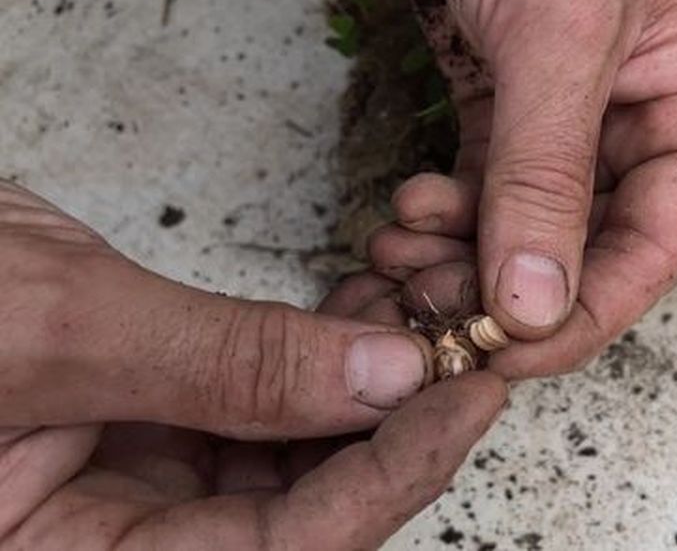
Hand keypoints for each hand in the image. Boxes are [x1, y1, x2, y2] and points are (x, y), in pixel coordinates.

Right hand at [0, 181, 505, 547]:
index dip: (388, 476)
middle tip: (463, 343)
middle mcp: (107, 544)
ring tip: (416, 312)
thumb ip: (221, 365)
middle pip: (294, 513)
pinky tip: (357, 311)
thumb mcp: (46, 329)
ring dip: (360, 388)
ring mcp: (124, 485)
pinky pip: (250, 405)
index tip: (469, 396)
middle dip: (388, 427)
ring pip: (283, 457)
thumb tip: (385, 378)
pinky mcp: (136, 422)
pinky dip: (312, 359)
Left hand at [387, 0, 676, 377]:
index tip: (508, 352)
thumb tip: (537, 303)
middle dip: (511, 288)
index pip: (658, 246)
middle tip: (435, 314)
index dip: (586, 313)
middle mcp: (657, 129)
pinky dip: (450, 219)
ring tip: (402, 252)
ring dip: (467, 258)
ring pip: (535, 233)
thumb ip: (547, 174)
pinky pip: (493, 196)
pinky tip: (408, 214)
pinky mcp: (526, 116)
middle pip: (593, 251)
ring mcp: (589, 127)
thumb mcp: (557, 35)